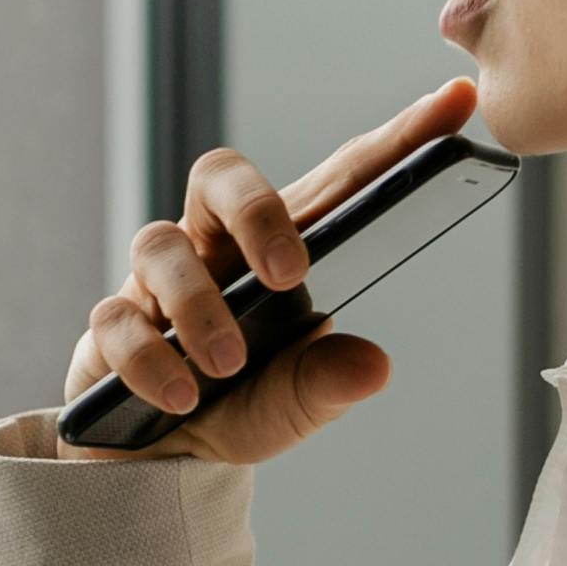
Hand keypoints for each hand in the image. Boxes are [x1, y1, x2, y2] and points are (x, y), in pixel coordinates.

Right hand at [62, 78, 476, 462]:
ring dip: (201, 309)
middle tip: (292, 276)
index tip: (455, 104)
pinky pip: (119, 322)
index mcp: (278, 247)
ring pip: (162, 246)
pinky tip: (182, 396)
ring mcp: (157, 281)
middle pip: (220, 174)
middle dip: (257, 212)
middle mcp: (214, 246)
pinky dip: (152, 360)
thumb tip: (374, 366)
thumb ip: (329, 382)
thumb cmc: (238, 405)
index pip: (338, 180)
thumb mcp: (295, 402)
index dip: (394, 139)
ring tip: (229, 366)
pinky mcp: (111, 325)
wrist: (160, 461)